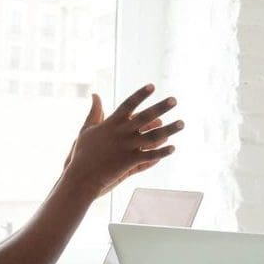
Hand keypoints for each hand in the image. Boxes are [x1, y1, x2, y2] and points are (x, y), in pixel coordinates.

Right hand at [63, 84, 182, 196]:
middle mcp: (121, 133)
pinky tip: (173, 147)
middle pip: (146, 116)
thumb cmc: (82, 153)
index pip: (129, 104)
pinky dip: (162, 152)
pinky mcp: (130, 162)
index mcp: (111, 123)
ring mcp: (127, 147)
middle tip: (175, 100)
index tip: (152, 86)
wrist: (80, 177)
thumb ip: (94, 111)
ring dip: (169, 129)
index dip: (140, 94)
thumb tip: (95, 94)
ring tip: (182, 123)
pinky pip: (150, 156)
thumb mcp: (86, 129)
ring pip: (153, 136)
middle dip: (161, 107)